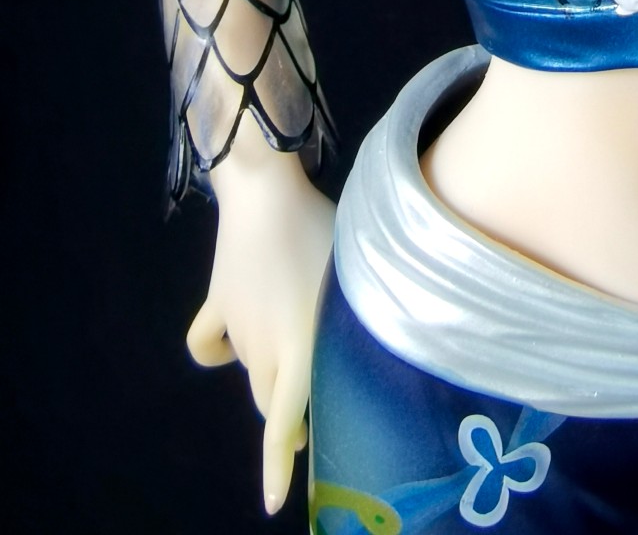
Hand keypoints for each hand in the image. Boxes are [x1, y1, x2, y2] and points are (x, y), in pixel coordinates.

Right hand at [187, 127, 335, 514]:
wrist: (267, 191)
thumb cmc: (324, 231)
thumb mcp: (353, 282)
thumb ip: (354, 324)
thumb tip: (370, 349)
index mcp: (300, 347)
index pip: (285, 423)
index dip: (278, 465)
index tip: (276, 503)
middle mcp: (263, 348)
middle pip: (270, 401)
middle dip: (290, 411)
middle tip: (316, 403)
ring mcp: (236, 328)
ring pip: (249, 370)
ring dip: (269, 371)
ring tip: (297, 338)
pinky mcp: (218, 304)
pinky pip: (210, 342)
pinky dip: (219, 349)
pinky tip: (233, 341)